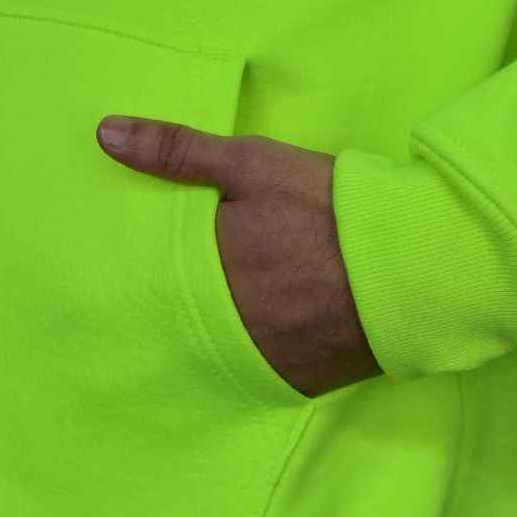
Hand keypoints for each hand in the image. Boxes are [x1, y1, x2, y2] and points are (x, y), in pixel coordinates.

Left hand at [95, 114, 381, 397]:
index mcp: (203, 273)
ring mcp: (261, 361)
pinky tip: (283, 334)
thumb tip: (103, 134)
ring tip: (254, 311)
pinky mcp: (302, 382)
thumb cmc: (328, 208)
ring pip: (226, 350)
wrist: (413, 264)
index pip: (156, 281)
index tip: (168, 265)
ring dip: (232, 331)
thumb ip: (178, 152)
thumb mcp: (253, 165)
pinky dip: (269, 354)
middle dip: (198, 303)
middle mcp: (221, 327)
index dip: (161, 270)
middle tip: (223, 286)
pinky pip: (268, 373)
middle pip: (190, 320)